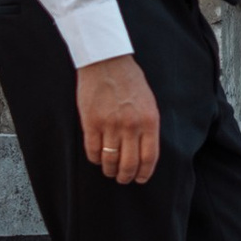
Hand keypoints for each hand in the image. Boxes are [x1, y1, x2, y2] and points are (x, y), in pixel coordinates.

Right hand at [77, 55, 160, 183]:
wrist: (106, 60)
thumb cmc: (129, 79)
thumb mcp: (148, 101)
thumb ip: (148, 125)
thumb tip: (144, 152)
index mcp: (149, 120)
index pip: (149, 157)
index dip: (144, 173)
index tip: (140, 179)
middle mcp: (131, 125)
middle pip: (129, 164)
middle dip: (126, 177)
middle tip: (123, 179)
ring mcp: (110, 124)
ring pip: (110, 160)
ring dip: (110, 170)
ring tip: (109, 170)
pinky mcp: (91, 122)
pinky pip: (92, 150)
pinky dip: (95, 159)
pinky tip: (97, 158)